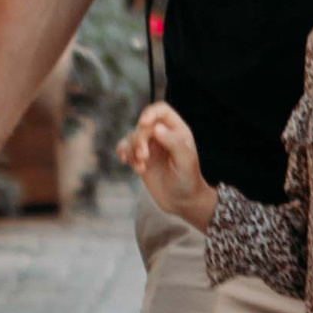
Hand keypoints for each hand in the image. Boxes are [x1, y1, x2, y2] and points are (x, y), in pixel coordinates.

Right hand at [120, 102, 214, 227]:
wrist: (181, 202)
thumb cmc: (188, 181)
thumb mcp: (186, 162)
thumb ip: (174, 143)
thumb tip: (157, 128)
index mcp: (177, 130)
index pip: (161, 110)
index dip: (150, 113)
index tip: (143, 124)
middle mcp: (162, 135)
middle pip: (142, 126)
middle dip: (139, 140)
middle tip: (143, 157)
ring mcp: (150, 146)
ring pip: (131, 137)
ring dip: (132, 150)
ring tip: (141, 168)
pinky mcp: (140, 158)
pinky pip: (125, 147)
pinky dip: (123, 153)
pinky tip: (126, 162)